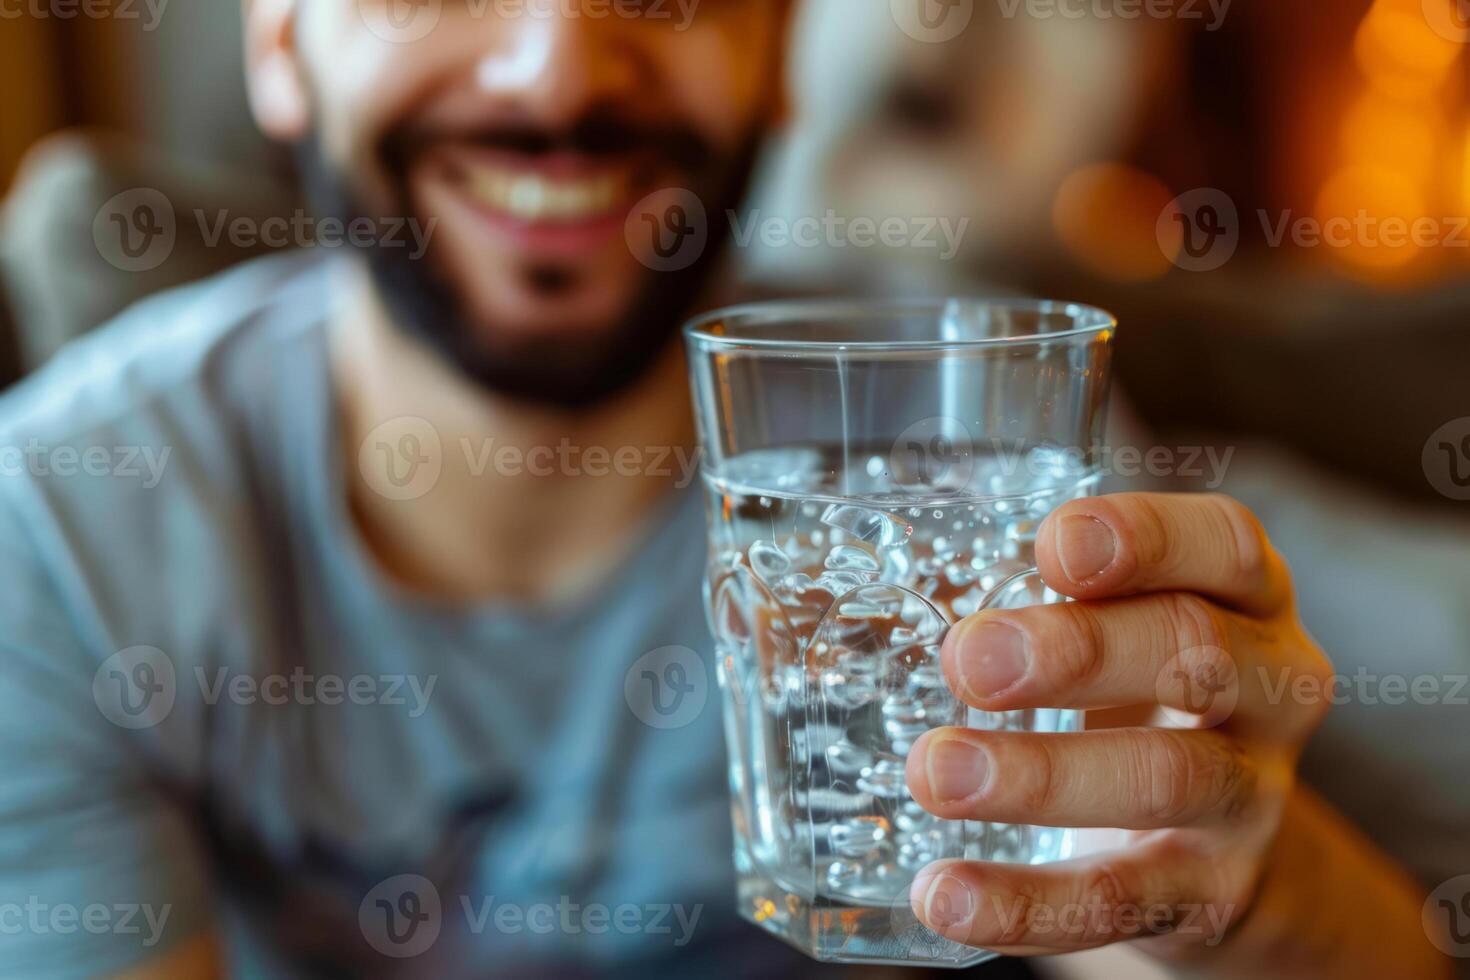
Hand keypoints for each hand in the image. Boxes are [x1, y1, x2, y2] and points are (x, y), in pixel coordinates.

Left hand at [903, 492, 1331, 962]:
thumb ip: (1028, 596)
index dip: (1147, 539)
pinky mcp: (1211, 895)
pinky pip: (1120, 901)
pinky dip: (1024, 903)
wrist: (1218, 848)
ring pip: (1164, 777)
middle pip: (1194, 650)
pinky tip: (944, 895)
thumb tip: (851, 583)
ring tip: (935, 771)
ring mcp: (1250, 797)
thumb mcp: (1115, 629)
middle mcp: (1269, 690)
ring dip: (1040, 776)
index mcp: (1244, 599)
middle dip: (1078, 650)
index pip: (1224, 547)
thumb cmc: (1135, 694)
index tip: (1053, 546)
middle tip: (968, 659)